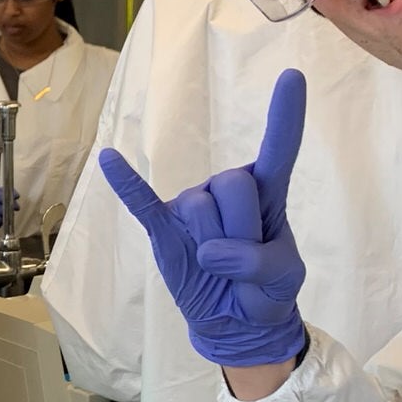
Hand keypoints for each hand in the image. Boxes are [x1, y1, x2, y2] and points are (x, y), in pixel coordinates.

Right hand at [97, 68, 308, 367]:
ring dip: (215, 247)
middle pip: (235, 186)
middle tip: (246, 264)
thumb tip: (211, 253)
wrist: (235, 325)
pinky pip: (142, 202)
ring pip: (201, 209)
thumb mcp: (285, 280)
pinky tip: (109, 159)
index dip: (284, 116)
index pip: (277, 148)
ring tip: (219, 267)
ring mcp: (192, 207)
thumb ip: (260, 263)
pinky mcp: (164, 228)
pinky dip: (126, 183)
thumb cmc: (265, 291)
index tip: (292, 76)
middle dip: (244, 231)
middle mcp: (226, 189)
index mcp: (266, 192)